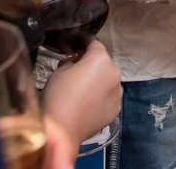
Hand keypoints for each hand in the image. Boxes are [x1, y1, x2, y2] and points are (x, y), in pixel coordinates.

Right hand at [41, 41, 120, 156]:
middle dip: (90, 65)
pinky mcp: (116, 108)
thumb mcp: (59, 71)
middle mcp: (114, 73)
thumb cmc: (58, 98)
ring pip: (108, 80)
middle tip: (74, 72)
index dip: (83, 44)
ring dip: (98, 81)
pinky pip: (109, 96)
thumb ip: (71, 61)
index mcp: (100, 59)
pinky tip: (86, 104)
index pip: (94, 44)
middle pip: (103, 63)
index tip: (76, 46)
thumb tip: (75, 61)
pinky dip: (100, 97)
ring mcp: (117, 92)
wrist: (62, 130)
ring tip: (80, 92)